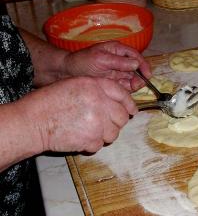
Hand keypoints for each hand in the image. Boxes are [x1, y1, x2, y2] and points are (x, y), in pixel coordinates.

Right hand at [18, 77, 136, 152]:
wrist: (33, 121)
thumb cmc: (49, 102)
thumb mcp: (75, 85)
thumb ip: (97, 90)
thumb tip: (115, 103)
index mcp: (95, 86)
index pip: (122, 94)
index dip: (129, 104)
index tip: (132, 111)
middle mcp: (100, 102)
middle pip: (122, 116)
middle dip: (116, 121)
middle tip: (105, 123)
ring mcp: (98, 122)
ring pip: (114, 133)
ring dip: (105, 134)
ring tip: (89, 130)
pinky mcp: (92, 139)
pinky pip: (101, 144)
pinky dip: (93, 143)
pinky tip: (81, 137)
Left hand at [63, 41, 151, 91]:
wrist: (67, 72)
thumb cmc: (83, 61)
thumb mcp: (101, 59)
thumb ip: (119, 62)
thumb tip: (136, 64)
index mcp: (118, 50)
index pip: (136, 56)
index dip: (143, 65)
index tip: (148, 75)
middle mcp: (120, 60)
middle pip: (137, 69)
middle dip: (139, 77)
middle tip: (136, 85)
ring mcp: (117, 71)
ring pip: (132, 78)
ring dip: (134, 84)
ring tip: (131, 88)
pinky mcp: (114, 82)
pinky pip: (125, 86)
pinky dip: (127, 89)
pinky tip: (124, 91)